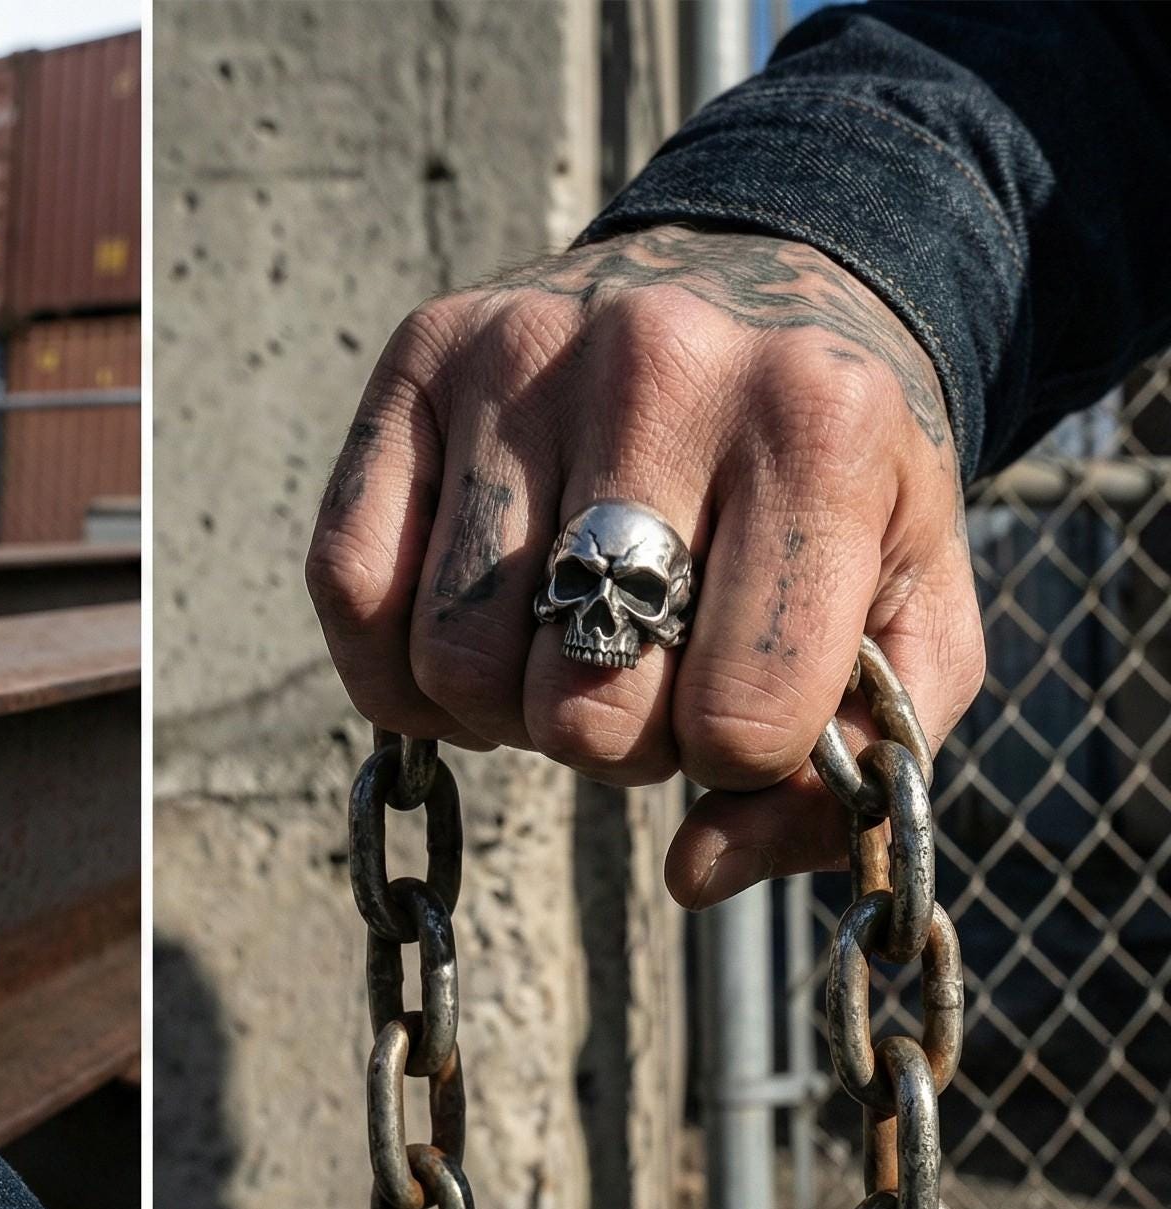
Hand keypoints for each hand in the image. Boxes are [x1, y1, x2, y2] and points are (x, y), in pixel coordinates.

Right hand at [305, 225, 985, 905]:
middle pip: (581, 709)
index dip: (736, 758)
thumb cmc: (839, 483)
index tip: (743, 701)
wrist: (769, 282)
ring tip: (563, 650)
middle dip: (617, 738)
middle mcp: (663, 365)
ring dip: (507, 708)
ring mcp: (522, 353)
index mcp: (821, 427)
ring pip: (455, 662)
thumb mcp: (912, 611)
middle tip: (647, 676)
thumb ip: (857, 767)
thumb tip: (696, 872)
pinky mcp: (419, 359)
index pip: (738, 721)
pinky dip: (394, 664)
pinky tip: (473, 637)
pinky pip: (349, 586)